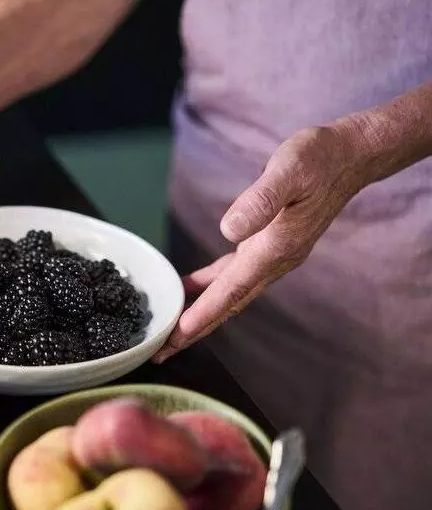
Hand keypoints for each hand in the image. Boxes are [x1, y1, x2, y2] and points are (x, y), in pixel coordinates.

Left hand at [153, 124, 372, 362]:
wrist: (349, 156)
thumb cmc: (318, 159)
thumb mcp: (289, 170)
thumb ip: (261, 200)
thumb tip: (229, 229)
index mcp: (275, 248)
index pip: (232, 290)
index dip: (203, 314)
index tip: (177, 336)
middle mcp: (274, 260)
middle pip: (228, 304)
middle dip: (195, 330)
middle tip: (161, 352)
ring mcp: (272, 256)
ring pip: (229, 294)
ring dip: (201, 314)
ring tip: (170, 332)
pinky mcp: (268, 245)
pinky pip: (233, 275)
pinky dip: (210, 286)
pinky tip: (190, 288)